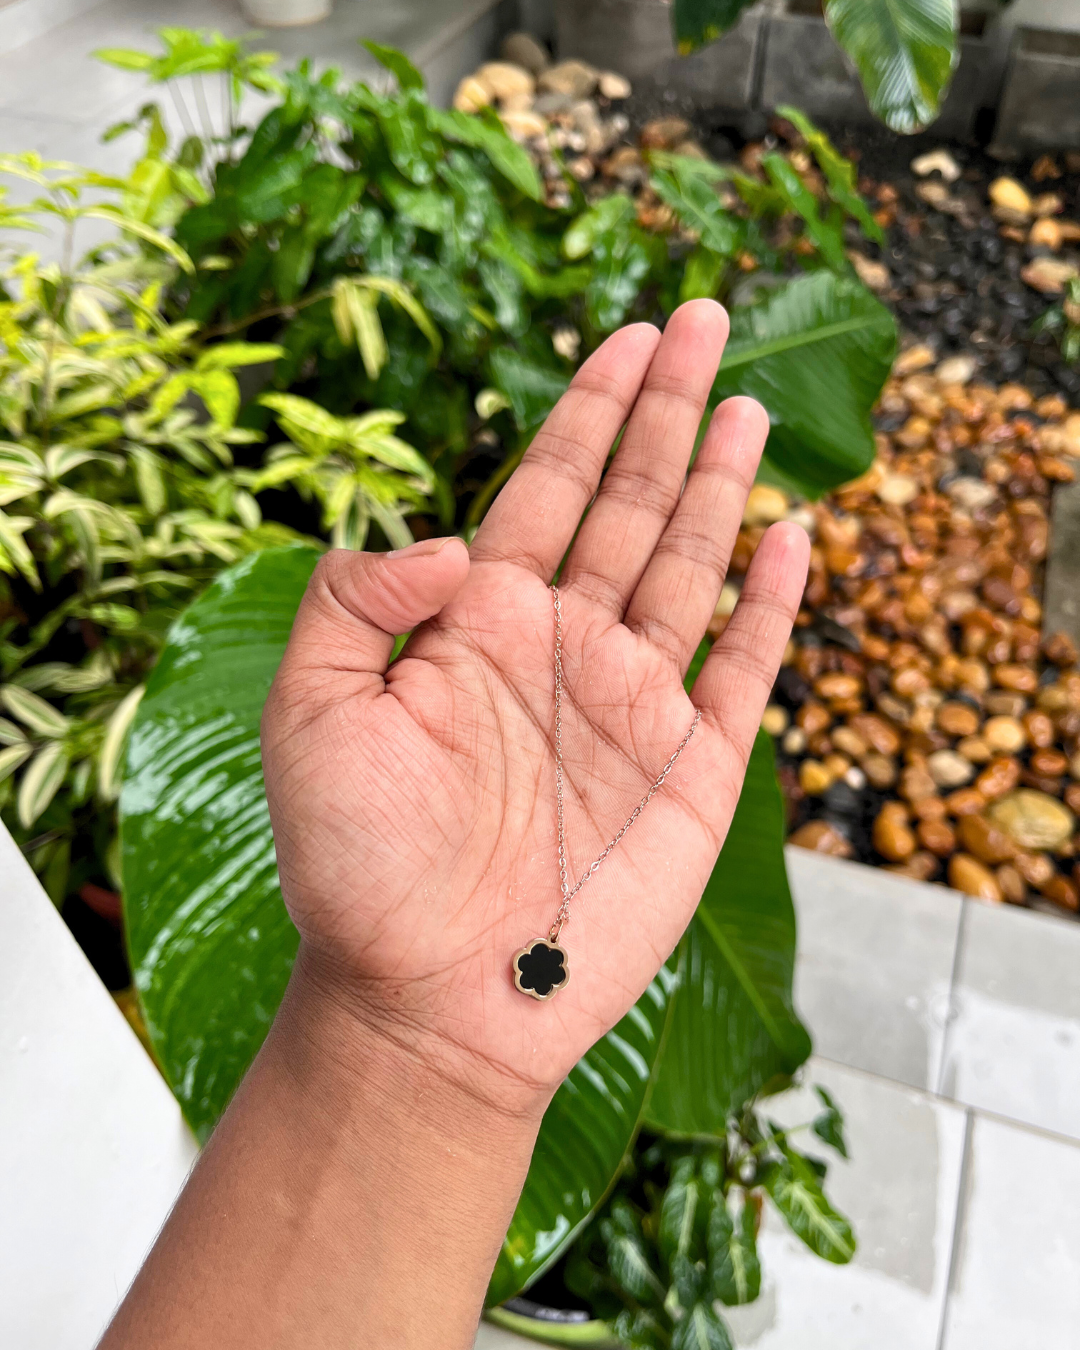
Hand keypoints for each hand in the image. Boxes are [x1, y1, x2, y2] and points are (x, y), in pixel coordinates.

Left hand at [261, 300, 808, 1114]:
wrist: (430, 1000)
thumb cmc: (359, 869)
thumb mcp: (308, 714)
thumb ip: (360, 599)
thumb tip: (458, 539)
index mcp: (480, 625)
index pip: (546, 486)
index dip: (589, 409)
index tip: (628, 336)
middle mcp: (561, 647)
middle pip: (628, 500)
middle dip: (667, 408)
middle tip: (704, 319)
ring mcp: (631, 703)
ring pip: (688, 565)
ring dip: (722, 483)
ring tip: (748, 402)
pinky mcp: (689, 769)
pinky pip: (743, 669)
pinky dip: (770, 604)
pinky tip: (790, 538)